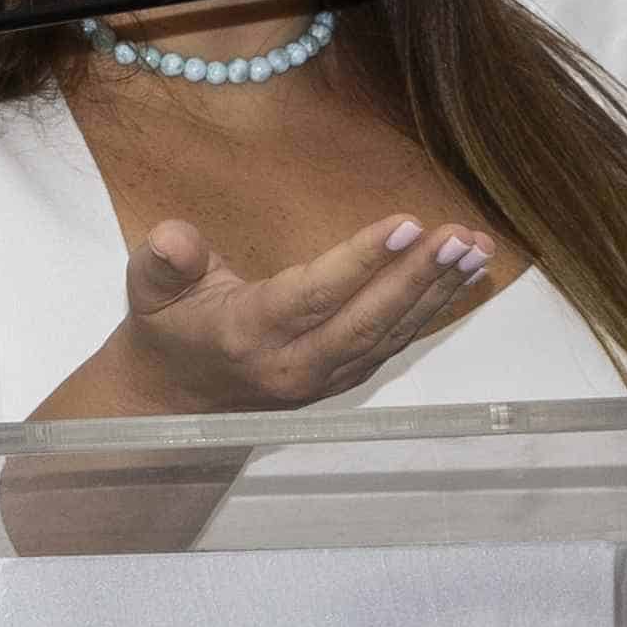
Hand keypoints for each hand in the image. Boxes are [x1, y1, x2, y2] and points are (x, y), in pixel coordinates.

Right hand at [92, 214, 497, 415]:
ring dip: (438, 291)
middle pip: (366, 321)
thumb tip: (171, 237)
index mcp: (248, 335)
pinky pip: (396, 341)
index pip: (314, 295)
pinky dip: (434, 307)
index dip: (363, 260)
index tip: (407, 223)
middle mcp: (294, 364)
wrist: (172, 402)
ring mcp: (325, 378)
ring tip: (477, 249)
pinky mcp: (346, 378)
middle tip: (460, 237)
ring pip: (390, 335)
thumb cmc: (167, 328)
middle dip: (418, 278)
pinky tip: (466, 274)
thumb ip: (162, 262)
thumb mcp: (148, 290)